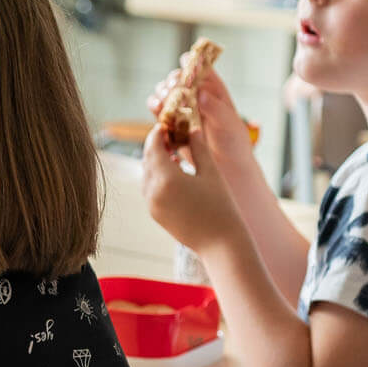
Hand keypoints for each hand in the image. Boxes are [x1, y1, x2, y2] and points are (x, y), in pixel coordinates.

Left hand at [139, 119, 243, 256]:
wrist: (220, 244)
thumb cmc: (221, 207)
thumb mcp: (211, 173)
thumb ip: (198, 148)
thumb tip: (192, 129)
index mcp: (166, 178)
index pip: (154, 147)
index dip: (158, 132)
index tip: (167, 123)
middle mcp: (152, 191)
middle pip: (147, 159)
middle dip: (156, 145)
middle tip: (170, 133)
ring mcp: (151, 204)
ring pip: (146, 174)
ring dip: (156, 160)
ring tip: (173, 150)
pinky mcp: (154, 213)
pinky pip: (149, 188)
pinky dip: (157, 176)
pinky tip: (174, 170)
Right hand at [146, 61, 257, 178]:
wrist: (227, 169)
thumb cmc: (235, 144)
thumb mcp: (230, 125)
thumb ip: (216, 108)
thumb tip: (199, 93)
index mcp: (214, 91)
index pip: (201, 69)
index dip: (192, 63)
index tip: (185, 64)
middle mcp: (196, 98)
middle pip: (177, 80)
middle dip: (171, 83)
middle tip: (171, 90)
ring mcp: (182, 111)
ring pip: (164, 95)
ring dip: (160, 96)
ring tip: (162, 104)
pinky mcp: (172, 126)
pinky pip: (159, 114)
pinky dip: (156, 111)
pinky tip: (160, 116)